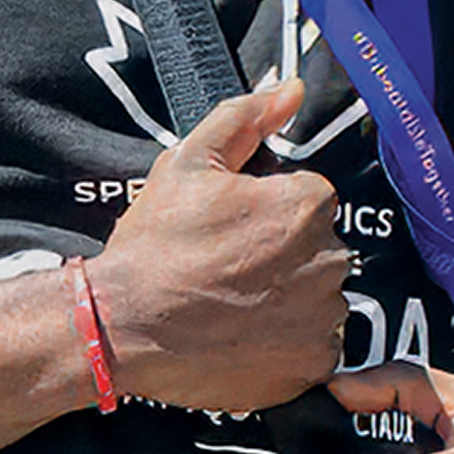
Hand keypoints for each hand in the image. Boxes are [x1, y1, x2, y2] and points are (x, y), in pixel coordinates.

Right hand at [87, 81, 350, 412]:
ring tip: (235, 304)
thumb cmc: (156, 243)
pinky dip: (289, 342)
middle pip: (318, 246)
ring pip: (319, 295)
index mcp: (307, 204)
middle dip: (284, 253)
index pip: (308, 198)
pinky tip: (247, 335)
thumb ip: (245, 118)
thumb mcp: (188, 162)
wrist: (124, 326)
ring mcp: (323, 317)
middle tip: (229, 268)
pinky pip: (316, 345)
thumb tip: (292, 90)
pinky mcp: (313, 364)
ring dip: (290, 297)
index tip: (233, 229)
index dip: (268, 211)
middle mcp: (330, 259)